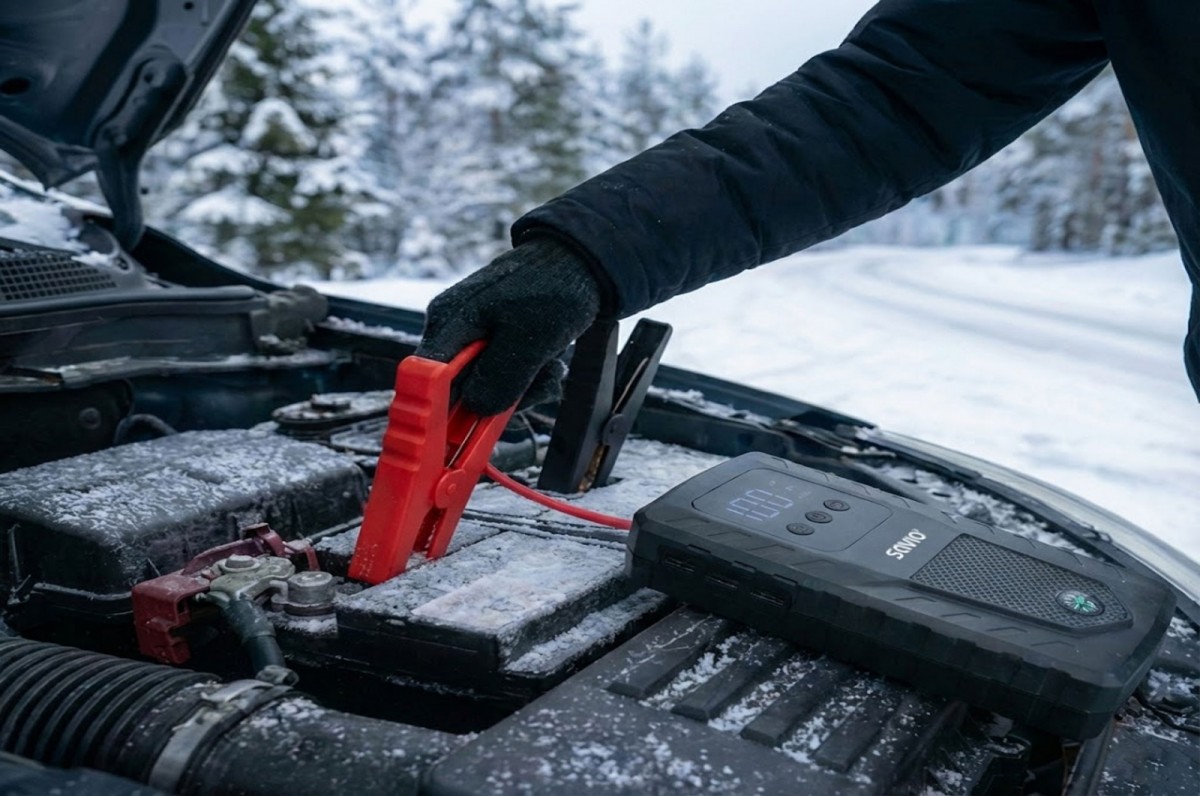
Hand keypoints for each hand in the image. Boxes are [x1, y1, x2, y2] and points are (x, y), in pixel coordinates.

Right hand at [415, 237, 602, 415]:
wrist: (581, 263)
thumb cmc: (554, 288)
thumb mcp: (532, 336)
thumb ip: (501, 375)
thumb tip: (477, 409)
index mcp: (449, 322)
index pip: (424, 380)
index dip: (436, 412)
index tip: (461, 434)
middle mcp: (454, 333)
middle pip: (458, 392)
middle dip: (498, 398)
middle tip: (533, 382)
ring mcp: (474, 341)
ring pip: (487, 391)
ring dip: (523, 390)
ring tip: (549, 366)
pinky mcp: (495, 347)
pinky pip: (505, 381)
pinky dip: (530, 380)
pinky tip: (549, 363)